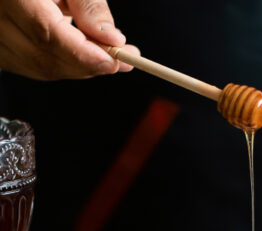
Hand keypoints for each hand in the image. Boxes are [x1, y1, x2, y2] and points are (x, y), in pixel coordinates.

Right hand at [0, 0, 139, 79]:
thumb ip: (88, 4)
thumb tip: (112, 39)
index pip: (46, 34)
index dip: (84, 53)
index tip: (114, 60)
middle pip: (46, 58)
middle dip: (89, 64)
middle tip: (123, 59)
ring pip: (42, 68)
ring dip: (80, 66)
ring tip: (109, 53)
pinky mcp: (2, 51)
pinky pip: (34, 66)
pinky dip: (64, 63)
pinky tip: (84, 51)